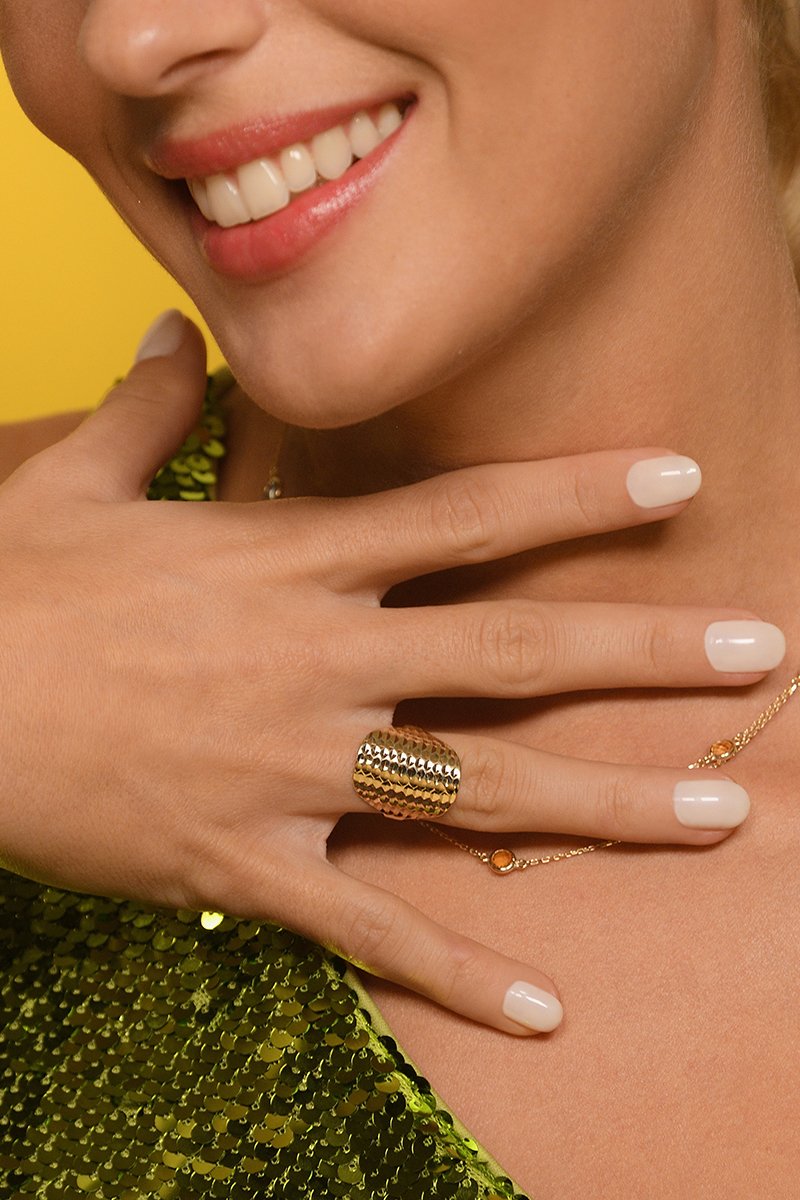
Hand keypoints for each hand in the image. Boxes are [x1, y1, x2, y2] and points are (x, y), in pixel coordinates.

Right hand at [0, 313, 781, 1034]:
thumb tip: (177, 334)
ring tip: (718, 813)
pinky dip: (462, 972)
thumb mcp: (76, 485)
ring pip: (480, 791)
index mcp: (288, 566)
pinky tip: (550, 1009)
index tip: (679, 483)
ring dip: (608, 803)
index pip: (465, 518)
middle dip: (644, 648)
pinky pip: (374, 930)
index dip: (577, 497)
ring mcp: (294, 772)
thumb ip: (153, 410)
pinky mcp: (250, 866)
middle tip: (761, 651)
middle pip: (514, 651)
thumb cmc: (7, 592)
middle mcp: (319, 662)